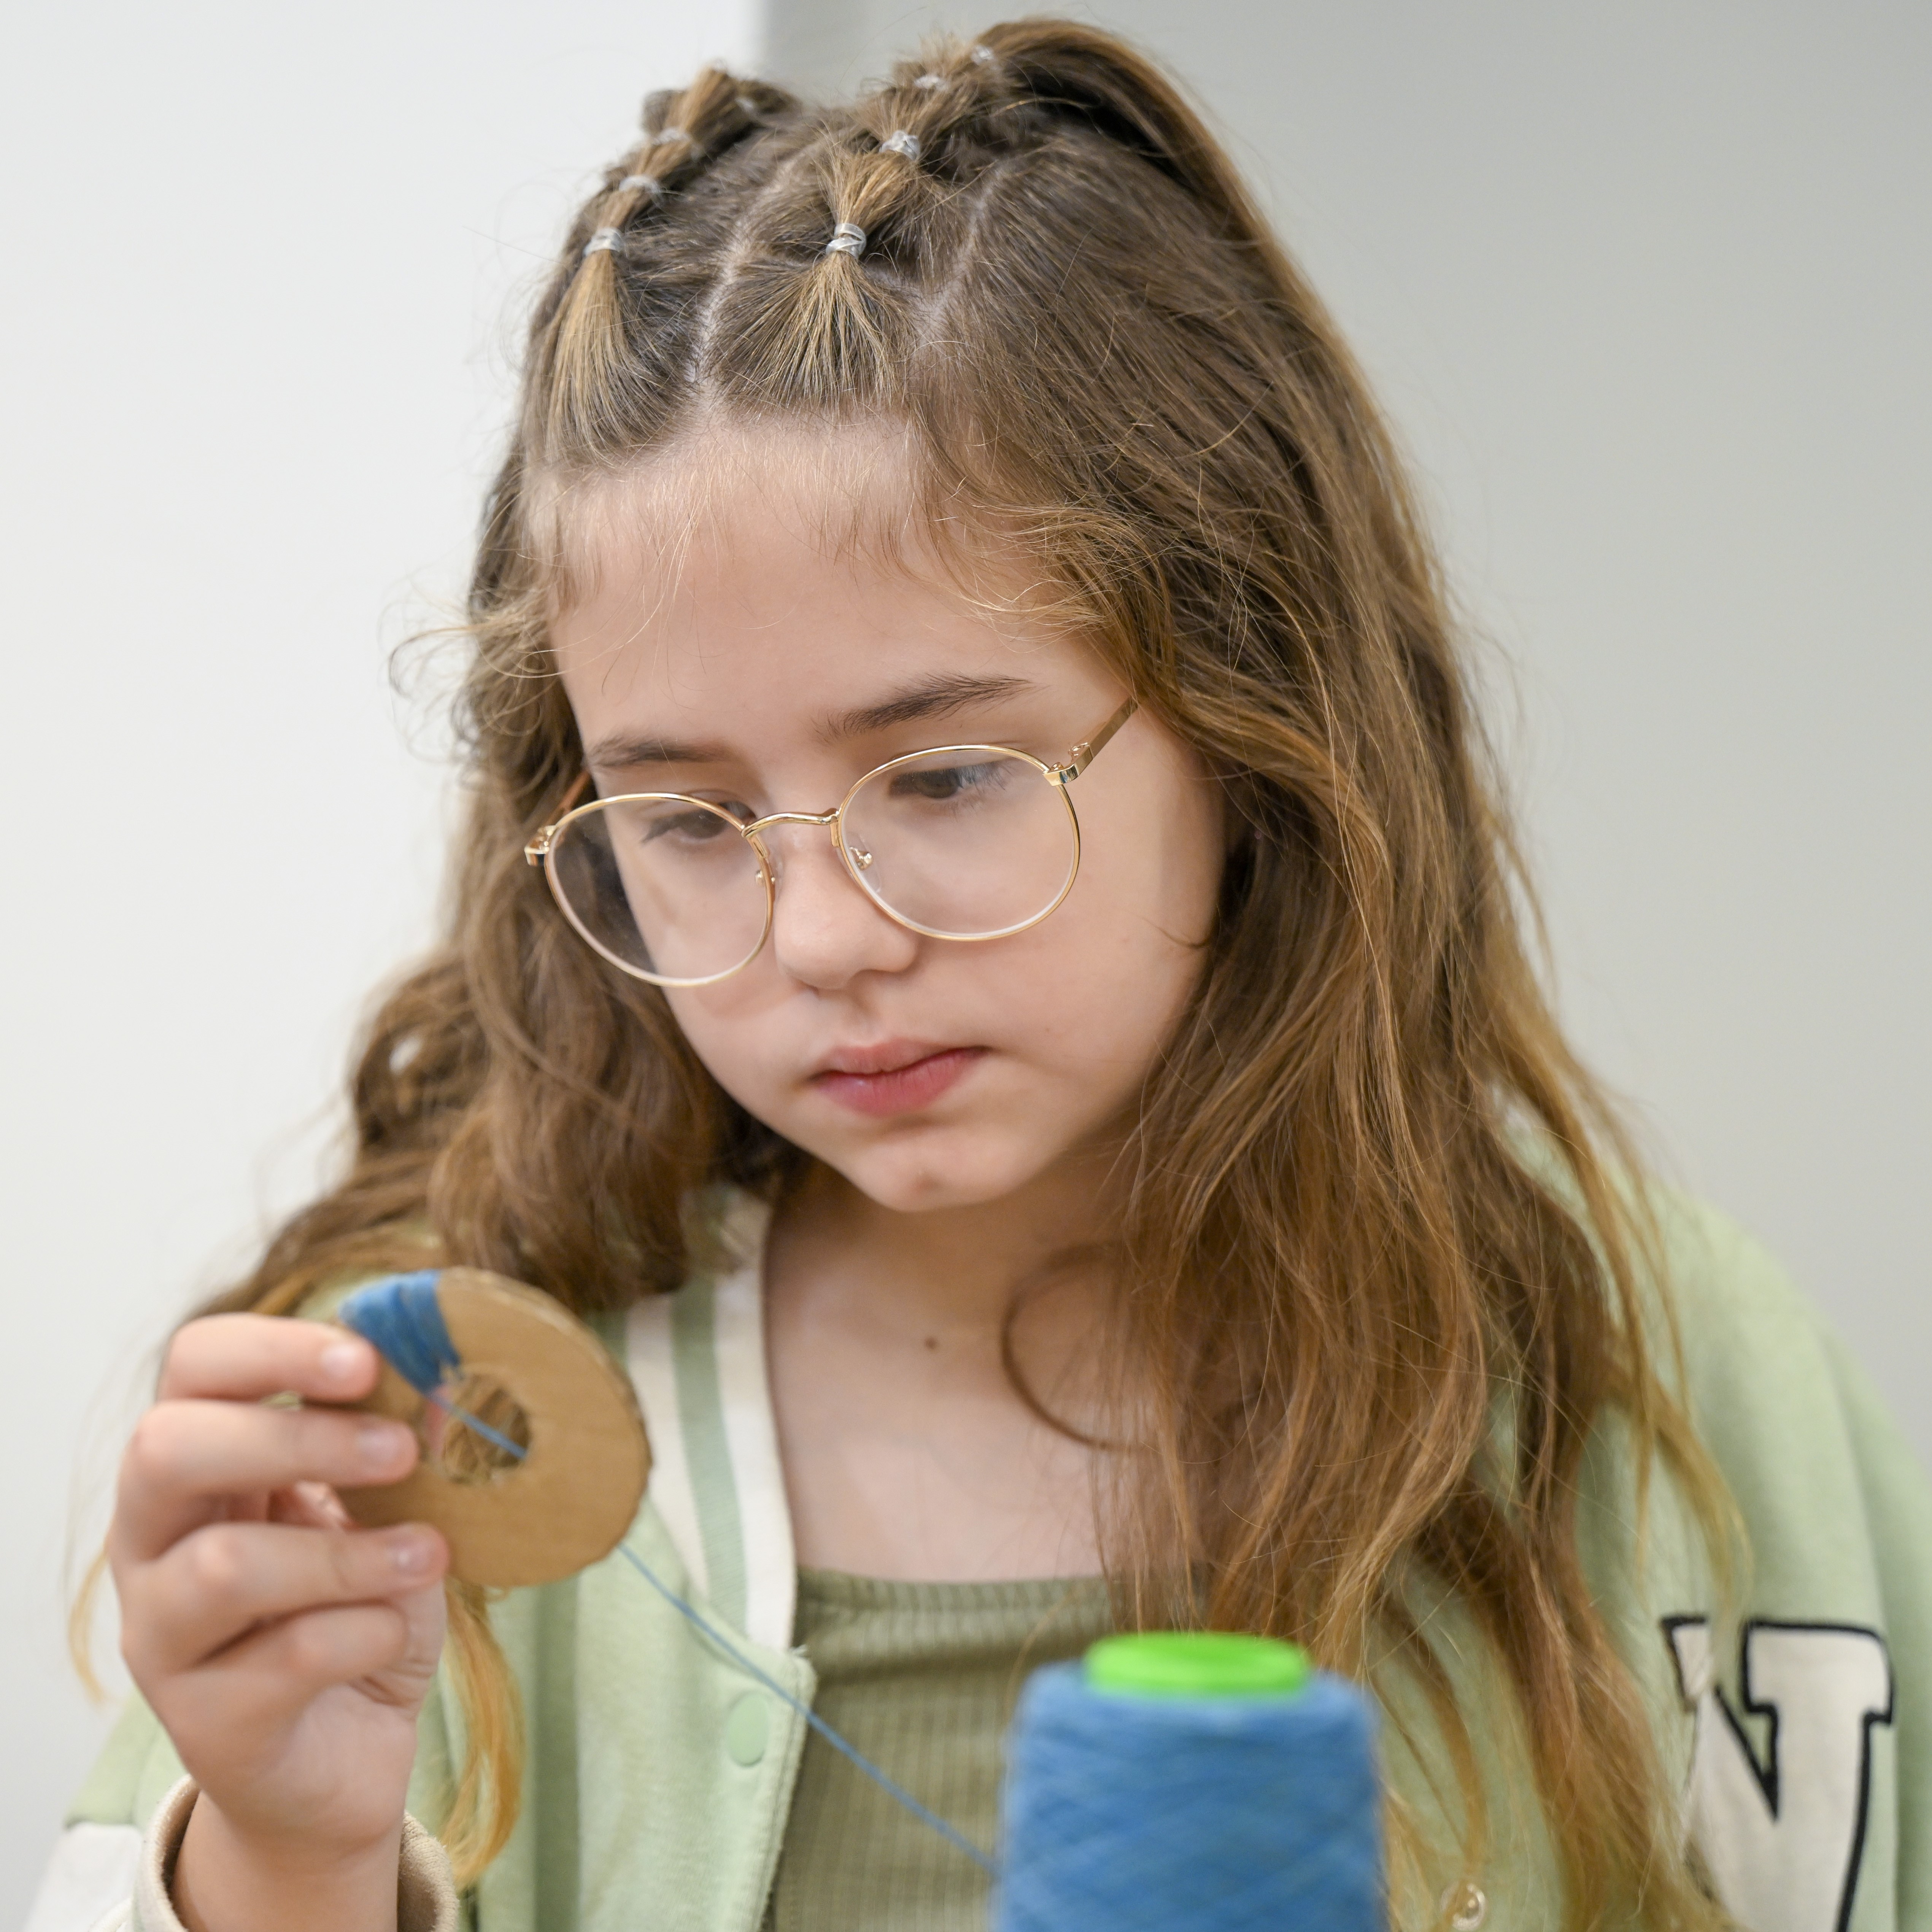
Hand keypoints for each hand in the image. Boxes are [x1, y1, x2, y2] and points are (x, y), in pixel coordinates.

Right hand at [109, 1313, 448, 1927]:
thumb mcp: (383, 1511)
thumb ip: (391, 1450)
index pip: (193, 1366)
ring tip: (427, 1554)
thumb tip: (438, 1387)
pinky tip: (394, 1631)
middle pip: (168, 1451)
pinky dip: (364, 1633)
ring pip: (223, 1567)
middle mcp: (153, 1543)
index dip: (273, 1348)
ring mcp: (163, 1636)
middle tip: (400, 1452)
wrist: (350, 1747)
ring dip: (346, 1554)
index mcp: (198, 1463)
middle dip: (296, 1440)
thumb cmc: (362, 1602)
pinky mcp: (204, 1723)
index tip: (366, 1361)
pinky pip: (283, 1659)